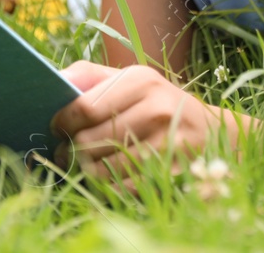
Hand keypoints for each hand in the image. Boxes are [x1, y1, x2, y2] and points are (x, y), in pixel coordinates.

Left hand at [52, 60, 225, 177]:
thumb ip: (90, 76)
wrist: (209, 131)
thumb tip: (55, 78)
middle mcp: (157, 109)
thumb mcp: (129, 80)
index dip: (63, 121)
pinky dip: (110, 187)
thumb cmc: (155, 101)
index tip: (54, 126)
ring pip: (106, 168)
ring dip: (87, 170)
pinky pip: (126, 188)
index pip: (86, 107)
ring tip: (82, 165)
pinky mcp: (176, 173)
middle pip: (92, 140)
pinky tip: (107, 178)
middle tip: (63, 152)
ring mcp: (170, 144)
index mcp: (141, 81)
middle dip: (71, 149)